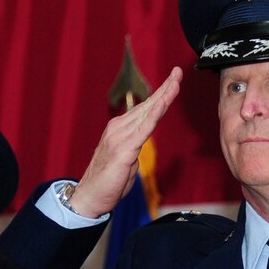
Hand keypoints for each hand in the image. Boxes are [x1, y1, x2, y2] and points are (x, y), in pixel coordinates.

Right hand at [69, 66, 182, 217]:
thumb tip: (142, 140)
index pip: (145, 109)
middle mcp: (119, 128)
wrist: (90, 197)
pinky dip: (154, 115)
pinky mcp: (124, 149)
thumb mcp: (127, 160)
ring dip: (163, 97)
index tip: (173, 80)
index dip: (160, 94)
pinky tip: (162, 104)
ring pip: (147, 113)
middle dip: (165, 88)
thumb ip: (135, 146)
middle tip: (178, 72)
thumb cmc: (109, 181)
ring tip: (176, 82)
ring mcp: (120, 137)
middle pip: (148, 105)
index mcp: (121, 129)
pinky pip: (143, 130)